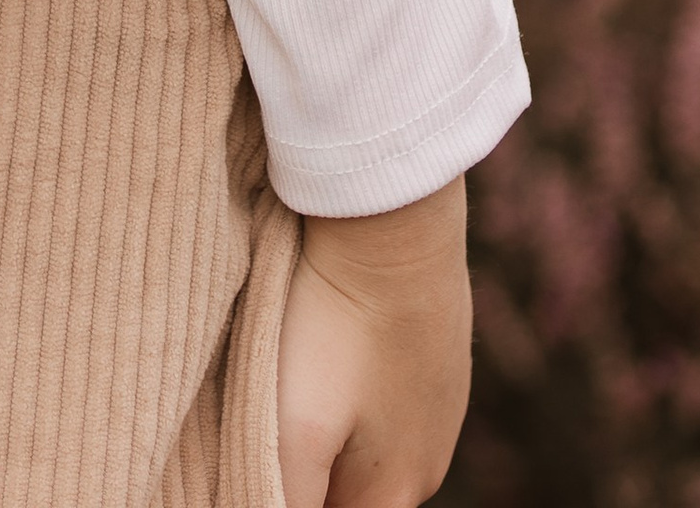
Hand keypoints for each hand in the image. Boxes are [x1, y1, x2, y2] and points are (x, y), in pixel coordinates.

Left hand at [276, 177, 471, 507]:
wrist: (395, 219)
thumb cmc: (336, 325)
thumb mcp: (292, 430)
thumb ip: (281, 495)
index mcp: (397, 492)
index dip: (290, 494)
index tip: (258, 450)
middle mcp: (430, 460)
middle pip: (352, 488)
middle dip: (311, 467)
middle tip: (265, 410)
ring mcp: (441, 402)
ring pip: (370, 438)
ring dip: (333, 421)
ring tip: (295, 371)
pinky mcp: (441, 351)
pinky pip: (388, 387)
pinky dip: (355, 376)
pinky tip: (330, 338)